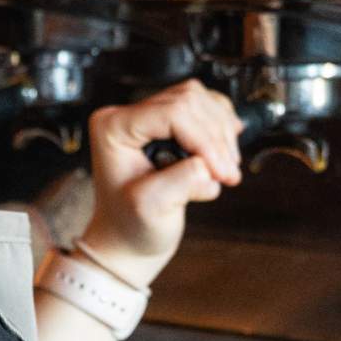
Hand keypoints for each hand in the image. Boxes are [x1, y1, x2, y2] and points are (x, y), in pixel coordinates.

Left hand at [78, 79, 241, 288]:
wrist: (128, 239)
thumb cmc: (130, 226)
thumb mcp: (151, 208)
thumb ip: (181, 182)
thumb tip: (207, 166)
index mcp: (113, 127)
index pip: (172, 112)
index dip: (204, 140)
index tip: (220, 172)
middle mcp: (129, 115)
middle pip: (189, 101)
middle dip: (215, 138)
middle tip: (226, 175)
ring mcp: (150, 117)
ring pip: (202, 102)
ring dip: (222, 135)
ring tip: (224, 171)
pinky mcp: (170, 125)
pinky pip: (206, 109)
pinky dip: (222, 129)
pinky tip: (224, 153)